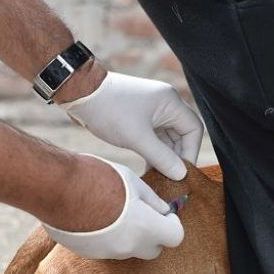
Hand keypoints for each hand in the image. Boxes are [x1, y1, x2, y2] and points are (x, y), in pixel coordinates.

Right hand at [42, 155, 183, 259]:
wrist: (54, 187)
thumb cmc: (96, 178)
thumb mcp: (133, 181)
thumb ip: (152, 201)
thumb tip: (164, 210)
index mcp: (146, 228)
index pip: (175, 237)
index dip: (172, 224)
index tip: (163, 213)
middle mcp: (129, 246)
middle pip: (153, 249)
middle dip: (153, 234)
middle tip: (143, 213)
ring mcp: (107, 252)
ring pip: (129, 249)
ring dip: (130, 236)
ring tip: (115, 211)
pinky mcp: (88, 253)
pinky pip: (107, 249)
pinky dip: (109, 238)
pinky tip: (97, 218)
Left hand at [58, 69, 203, 180]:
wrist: (79, 93)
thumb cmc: (108, 110)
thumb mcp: (137, 138)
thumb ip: (162, 158)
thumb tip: (181, 175)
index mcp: (171, 102)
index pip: (193, 130)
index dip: (190, 153)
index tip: (182, 173)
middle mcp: (165, 104)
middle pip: (182, 136)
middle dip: (176, 158)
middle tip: (170, 180)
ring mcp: (153, 111)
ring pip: (167, 139)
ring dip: (163, 158)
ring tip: (159, 179)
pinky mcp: (140, 117)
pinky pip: (154, 138)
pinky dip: (153, 153)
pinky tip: (148, 170)